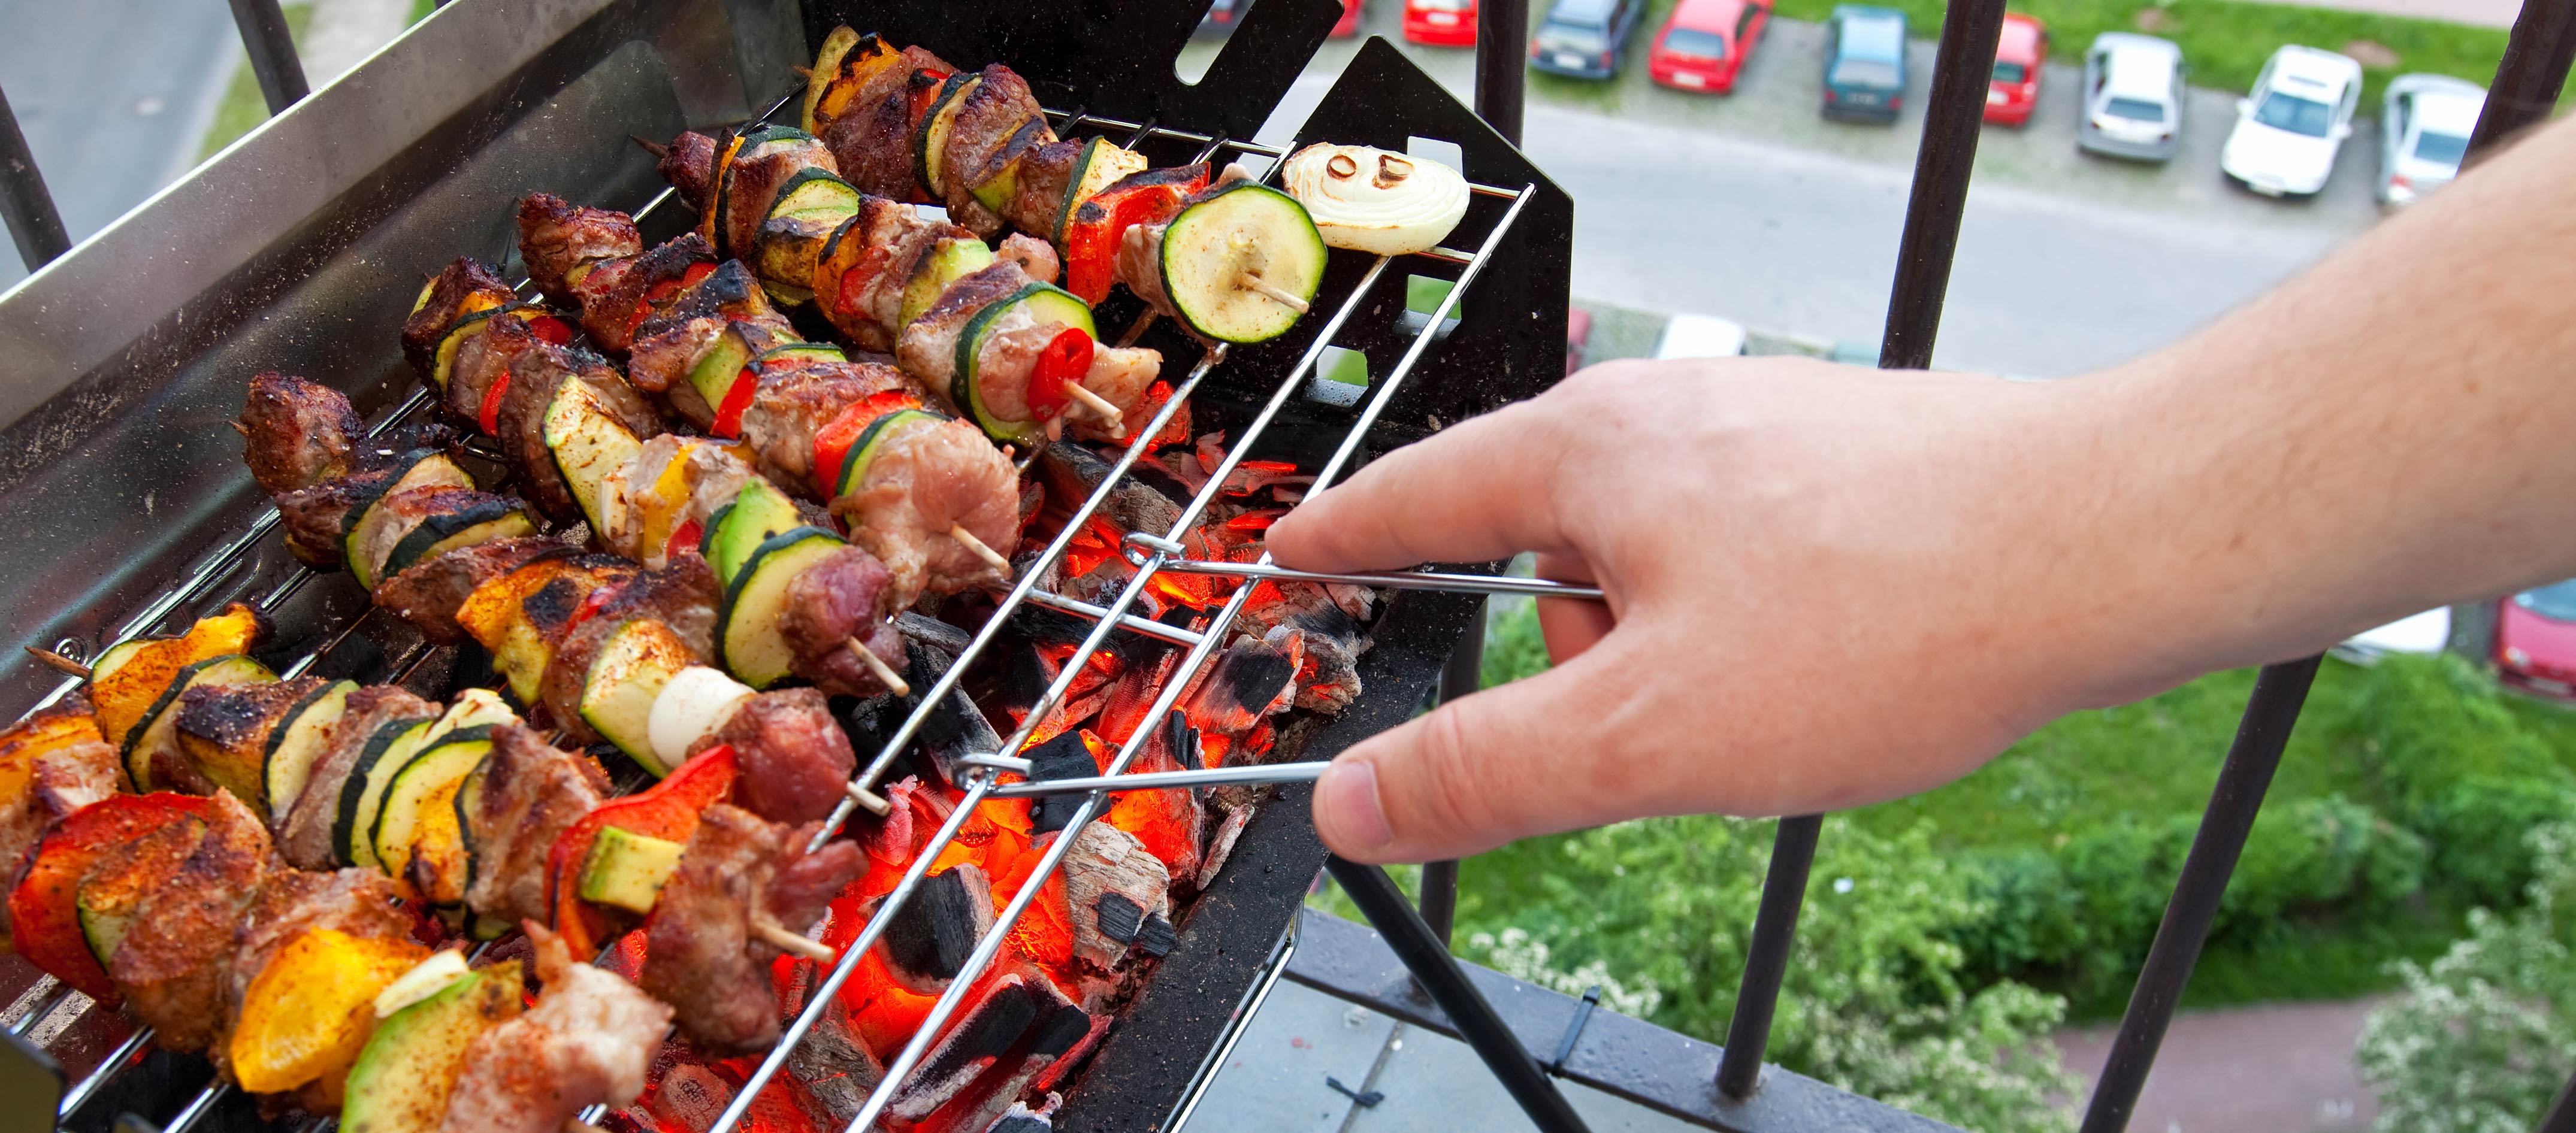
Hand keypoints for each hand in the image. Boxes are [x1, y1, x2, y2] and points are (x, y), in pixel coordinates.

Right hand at [1267, 355, 2147, 862]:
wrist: (2111, 542)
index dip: (1341, 539)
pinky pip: (1738, 561)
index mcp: (1586, 451)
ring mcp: (1759, 430)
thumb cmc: (1886, 616)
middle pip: (1542, 548)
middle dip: (1575, 664)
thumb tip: (1352, 805)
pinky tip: (1829, 674)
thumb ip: (1484, 773)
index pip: (1413, 496)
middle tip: (1648, 739)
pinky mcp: (1838, 463)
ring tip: (1776, 707)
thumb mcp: (1647, 734)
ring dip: (1675, 659)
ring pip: (1652, 568)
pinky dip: (1748, 634)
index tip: (1292, 554)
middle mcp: (1665, 415)